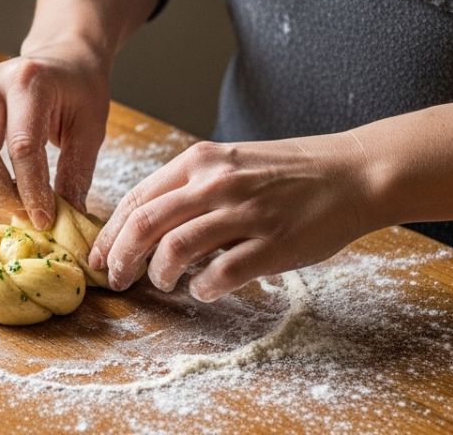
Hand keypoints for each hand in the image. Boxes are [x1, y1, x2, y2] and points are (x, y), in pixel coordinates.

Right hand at [0, 41, 110, 228]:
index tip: (44, 218)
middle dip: (0, 194)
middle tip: (25, 211)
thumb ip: (77, 172)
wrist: (62, 60)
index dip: (31, 190)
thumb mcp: (90, 128)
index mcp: (28, 82)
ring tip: (8, 198)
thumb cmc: (79, 92)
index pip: (21, 147)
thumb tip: (69, 216)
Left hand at [88, 133, 382, 300]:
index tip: (99, 256)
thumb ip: (191, 187)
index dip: (110, 233)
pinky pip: (221, 274)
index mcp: (200, 162)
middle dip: (120, 258)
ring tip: (163, 283)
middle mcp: (216, 183)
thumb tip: (146, 224)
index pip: (137, 199)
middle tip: (116, 279)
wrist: (353, 172)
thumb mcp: (231, 163)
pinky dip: (204, 288)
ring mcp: (244, 213)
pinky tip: (205, 290)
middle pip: (145, 224)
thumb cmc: (289, 172)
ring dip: (159, 274)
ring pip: (175, 249)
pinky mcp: (272, 244)